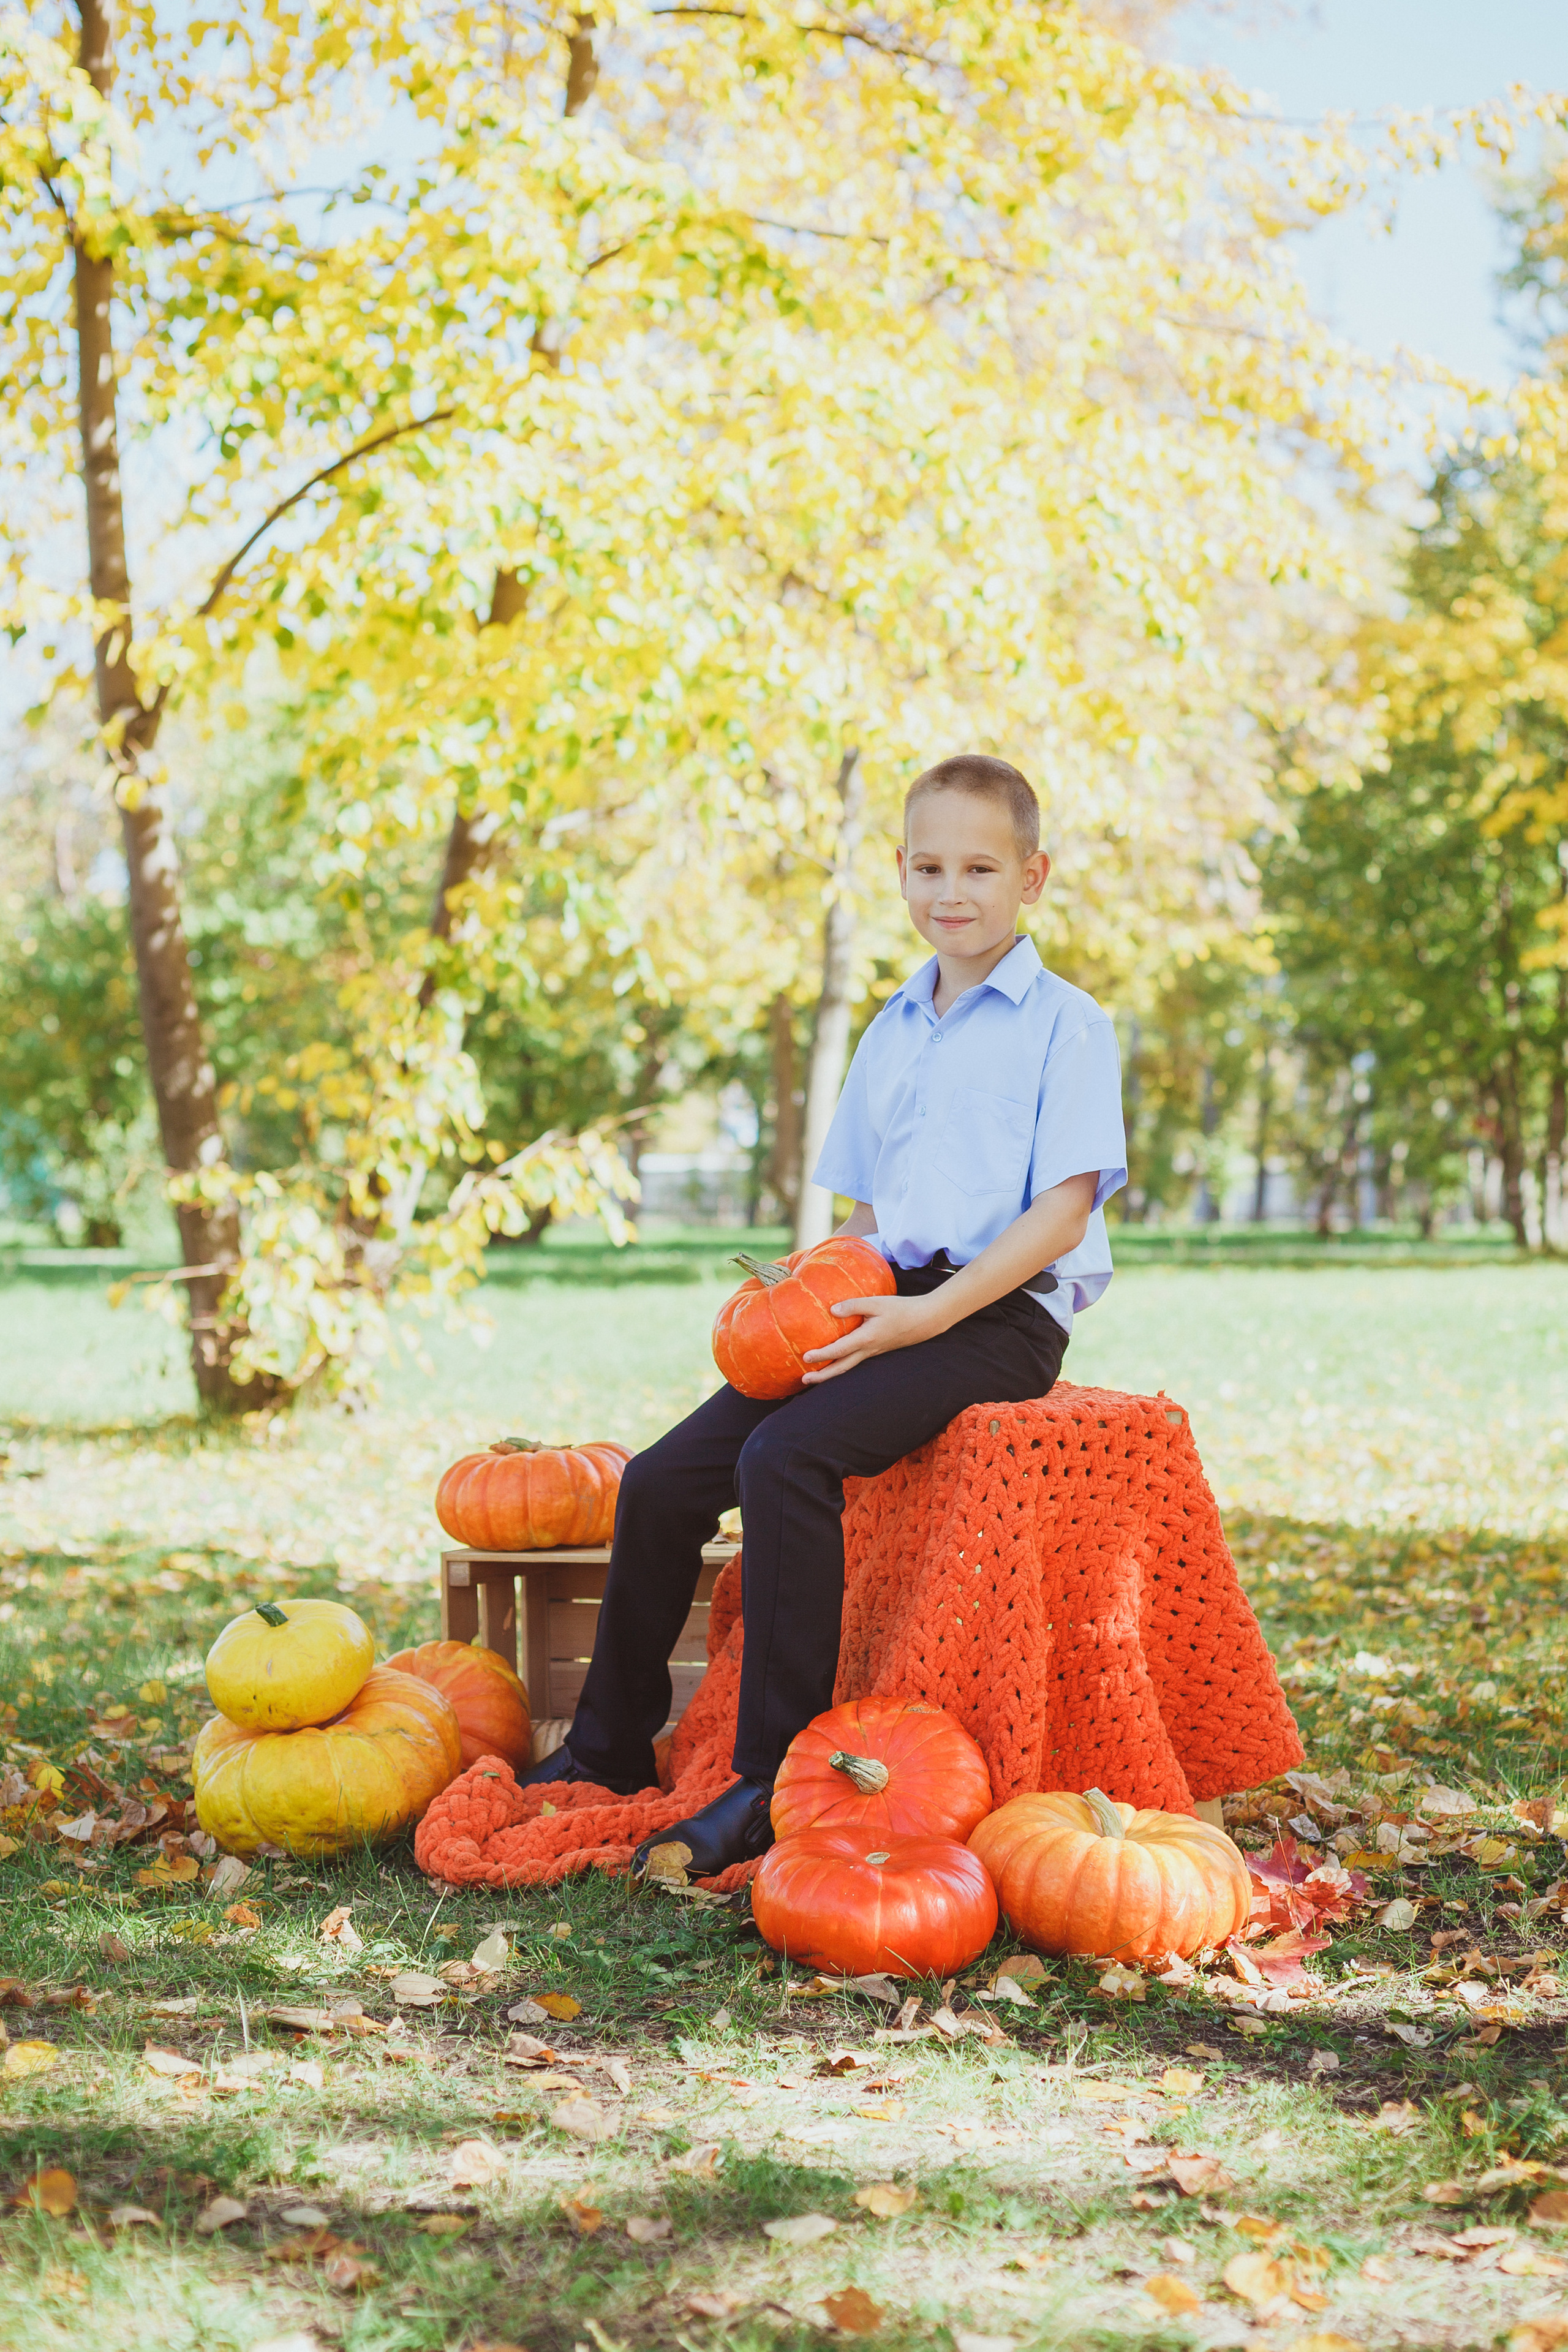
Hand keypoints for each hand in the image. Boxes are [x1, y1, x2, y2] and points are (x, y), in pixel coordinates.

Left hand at [799, 1291, 943, 1382]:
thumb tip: (831, 1310)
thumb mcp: (877, 1302)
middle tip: (804, 1380)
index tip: (806, 1357)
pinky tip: (834, 1362)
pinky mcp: (876, 1350)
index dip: (821, 1354)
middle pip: (842, 1368)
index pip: (839, 1350)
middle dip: (823, 1376)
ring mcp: (873, 1353)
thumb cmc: (900, 1309)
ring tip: (814, 1376)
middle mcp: (868, 1350)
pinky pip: (855, 1361)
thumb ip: (853, 1305)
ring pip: (848, 1367)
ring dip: (830, 1373)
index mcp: (867, 1338)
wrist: (924, 1320)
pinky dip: (842, 1365)